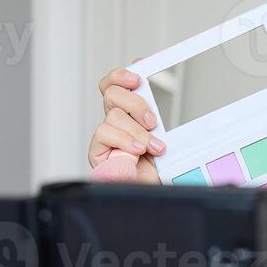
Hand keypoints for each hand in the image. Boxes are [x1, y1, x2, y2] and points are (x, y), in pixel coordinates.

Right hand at [89, 66, 164, 183]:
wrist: (155, 190)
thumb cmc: (160, 164)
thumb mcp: (168, 133)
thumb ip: (161, 109)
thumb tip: (154, 84)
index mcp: (129, 111)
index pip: (115, 84)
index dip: (121, 75)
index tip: (137, 78)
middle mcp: (116, 121)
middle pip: (112, 93)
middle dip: (135, 103)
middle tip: (153, 121)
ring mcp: (106, 135)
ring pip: (113, 115)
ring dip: (137, 130)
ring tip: (153, 146)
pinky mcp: (97, 150)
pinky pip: (104, 133)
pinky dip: (124, 139)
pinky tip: (137, 150)